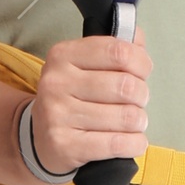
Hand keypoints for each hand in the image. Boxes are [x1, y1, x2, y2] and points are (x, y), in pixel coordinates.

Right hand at [31, 23, 153, 171]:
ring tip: (131, 122)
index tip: (142, 73)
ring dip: (139, 122)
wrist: (42, 139)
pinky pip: (118, 144)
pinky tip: (131, 141)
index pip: (119, 52)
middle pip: (126, 86)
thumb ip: (117, 47)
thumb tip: (138, 39)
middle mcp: (56, 82)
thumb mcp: (86, 65)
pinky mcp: (65, 145)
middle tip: (136, 102)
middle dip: (142, 96)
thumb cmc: (75, 97)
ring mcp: (58, 115)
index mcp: (63, 55)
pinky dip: (135, 143)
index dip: (141, 63)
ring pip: (126, 117)